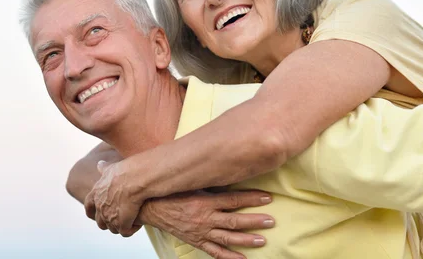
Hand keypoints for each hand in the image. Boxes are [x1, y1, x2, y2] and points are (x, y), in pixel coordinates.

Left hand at [85, 160, 142, 234]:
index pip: (89, 206)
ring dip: (121, 226)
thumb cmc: (125, 172)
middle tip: (117, 220)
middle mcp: (100, 207)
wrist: (134, 179)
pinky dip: (131, 229)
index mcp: (96, 194)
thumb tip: (100, 164)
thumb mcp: (111, 168)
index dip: (91, 212)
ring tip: (132, 221)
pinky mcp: (122, 224)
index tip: (94, 215)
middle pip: (100, 221)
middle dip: (107, 223)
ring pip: (113, 228)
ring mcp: (109, 217)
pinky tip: (138, 223)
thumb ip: (104, 169)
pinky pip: (125, 231)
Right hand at [139, 189, 273, 258]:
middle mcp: (204, 218)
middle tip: (271, 221)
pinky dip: (230, 257)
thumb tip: (230, 172)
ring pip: (228, 237)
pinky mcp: (196, 241)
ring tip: (262, 240)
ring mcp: (201, 232)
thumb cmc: (171, 193)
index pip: (233, 199)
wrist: (151, 207)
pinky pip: (215, 252)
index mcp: (204, 200)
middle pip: (234, 220)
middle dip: (254, 221)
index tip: (267, 197)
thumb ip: (210, 182)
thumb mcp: (191, 183)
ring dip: (246, 239)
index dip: (251, 198)